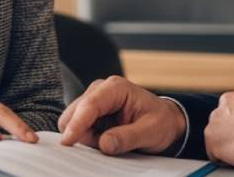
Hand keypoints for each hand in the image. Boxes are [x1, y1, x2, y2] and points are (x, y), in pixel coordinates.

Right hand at [57, 75, 186, 155]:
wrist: (165, 122)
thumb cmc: (161, 122)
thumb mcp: (151, 131)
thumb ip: (128, 137)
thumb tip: (105, 144)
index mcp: (116, 88)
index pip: (90, 105)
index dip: (77, 124)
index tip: (68, 142)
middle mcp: (100, 90)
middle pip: (74, 113)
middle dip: (81, 133)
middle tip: (107, 146)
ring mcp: (93, 100)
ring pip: (73, 122)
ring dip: (86, 137)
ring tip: (112, 141)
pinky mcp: (91, 113)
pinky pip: (78, 128)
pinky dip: (88, 139)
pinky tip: (106, 139)